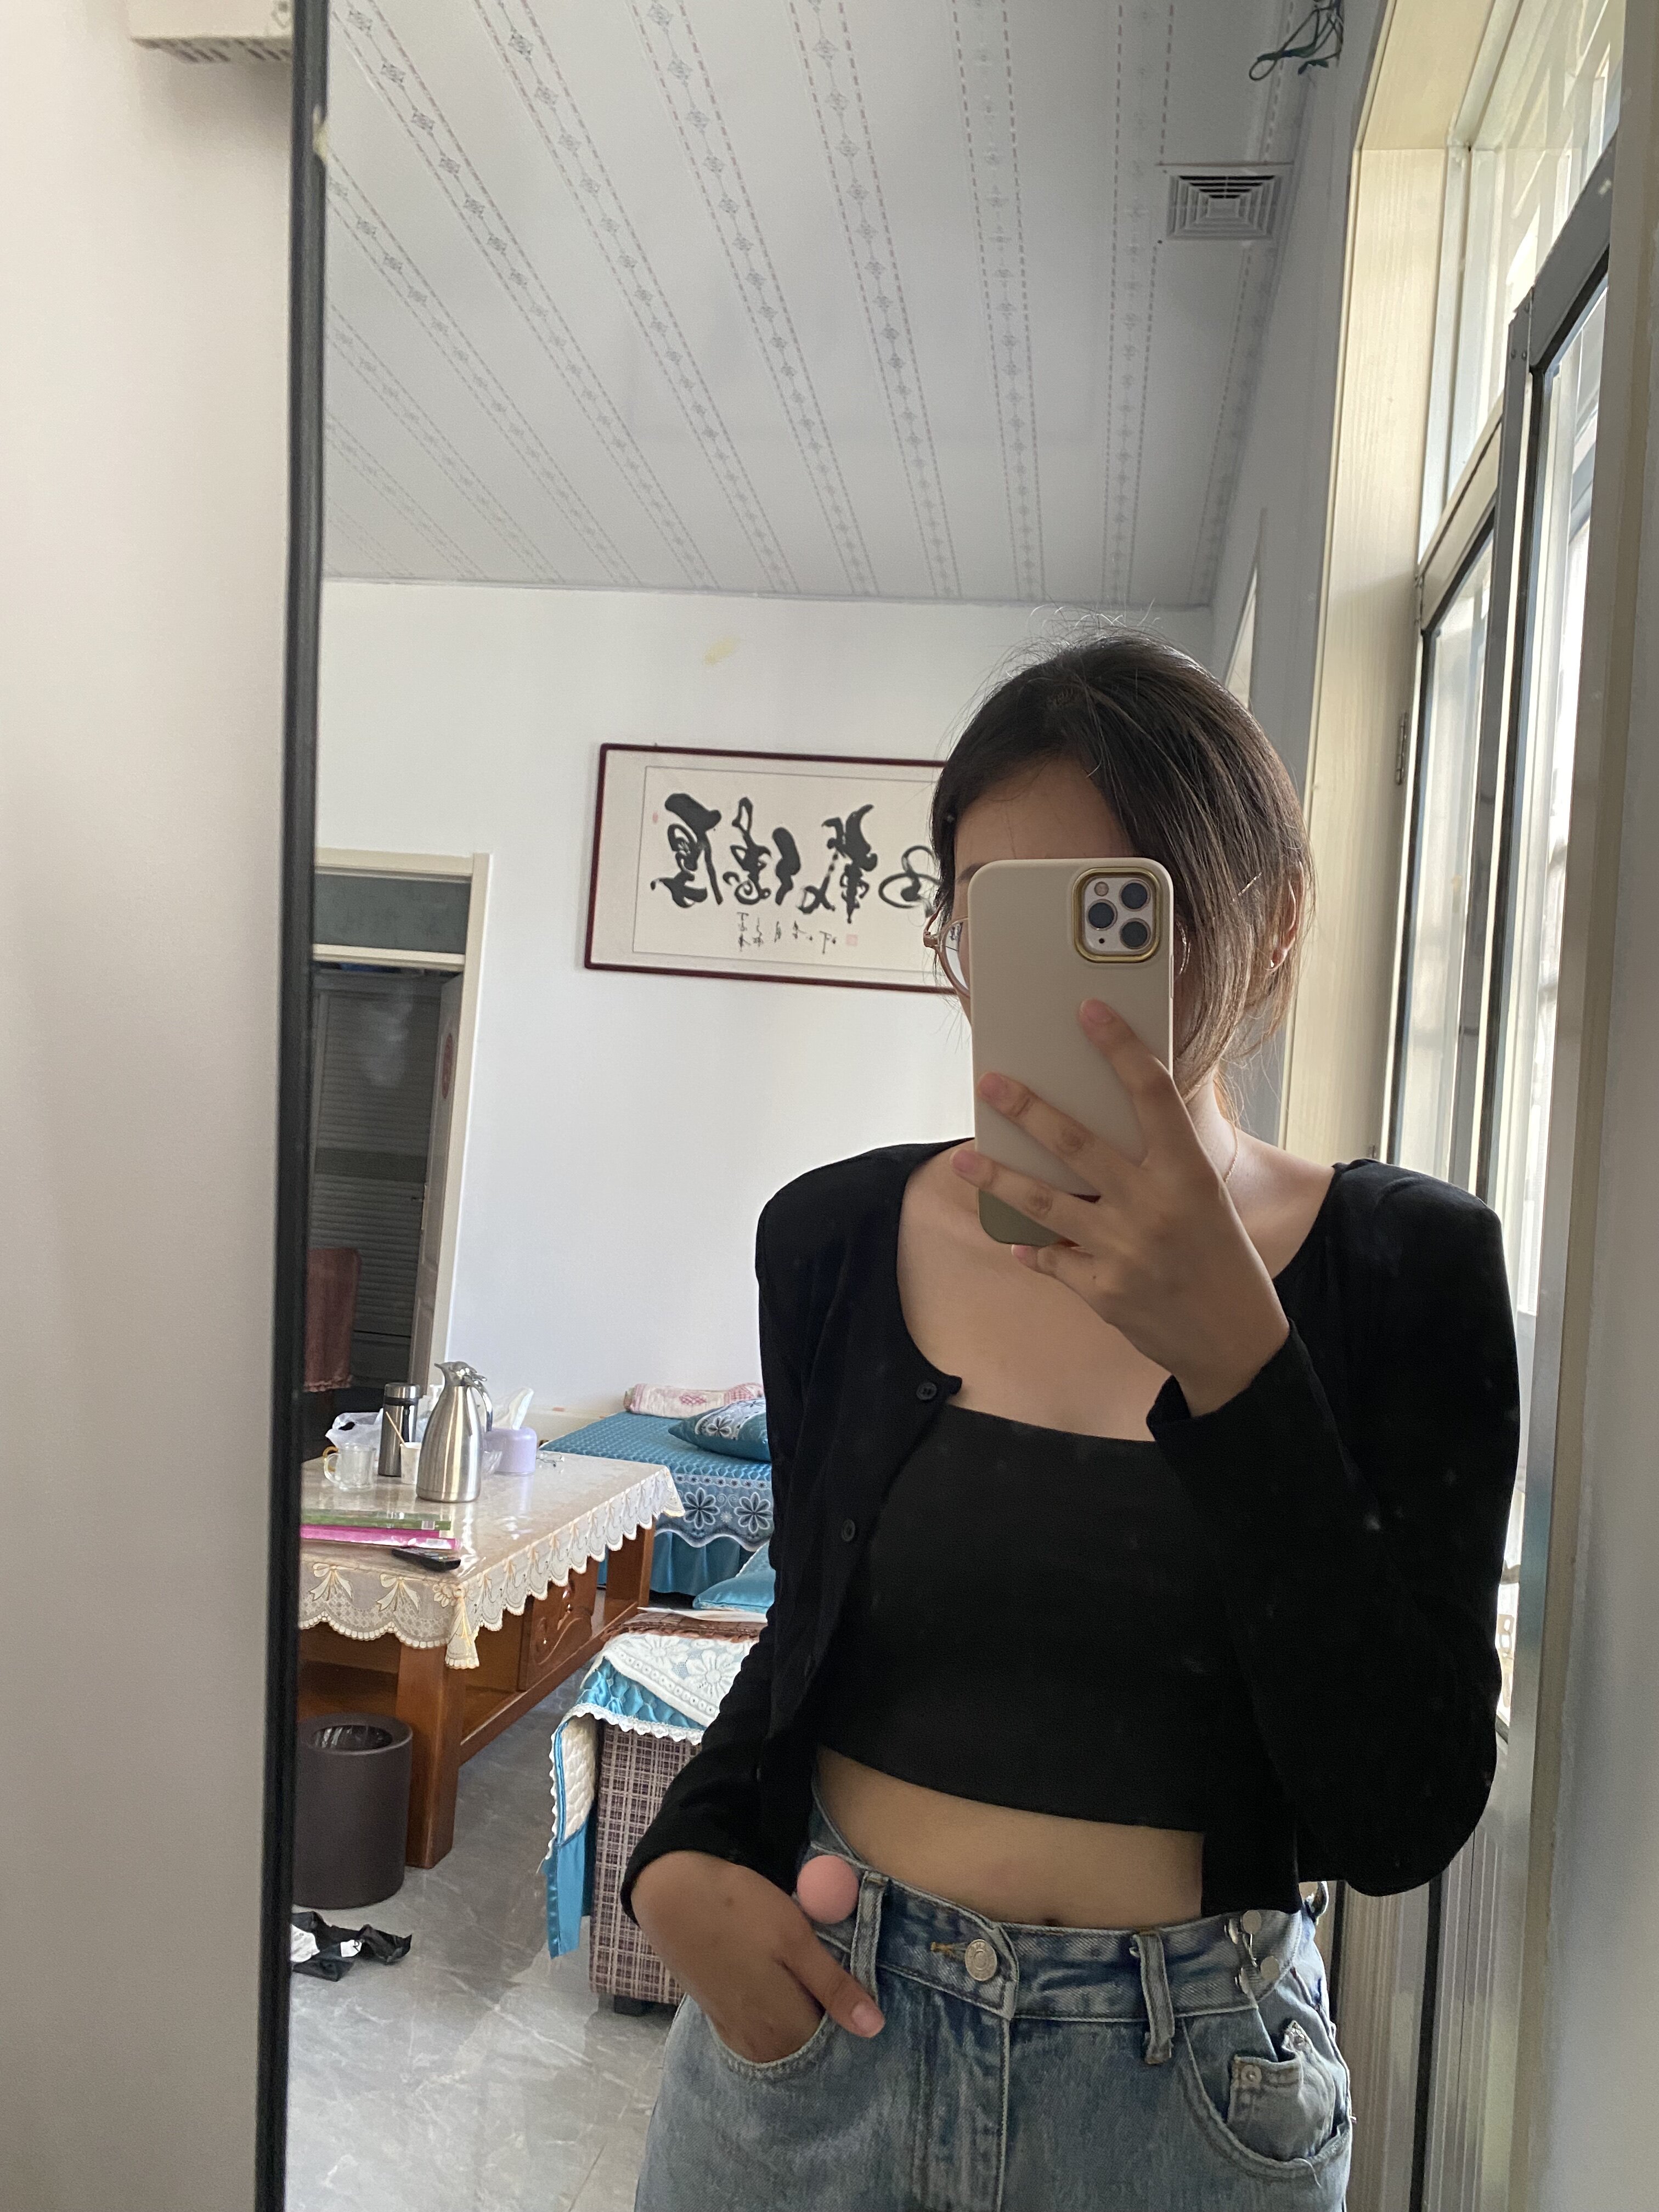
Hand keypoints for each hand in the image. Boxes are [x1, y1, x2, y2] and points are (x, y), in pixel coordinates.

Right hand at [631, 1851, 883, 2063]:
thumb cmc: (740, 1910)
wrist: (672, 1896)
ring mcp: (736, 2034)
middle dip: (830, 2028)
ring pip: (786, 2045)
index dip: (853, 2023)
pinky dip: (779, 2023)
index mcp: (785, 2027)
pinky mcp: (720, 2020)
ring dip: (803, 2025)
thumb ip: (834, 1987)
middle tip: (843, 1987)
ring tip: (813, 1986)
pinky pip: (762, 2037)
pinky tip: (783, 1993)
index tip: (865, 1998)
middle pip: (810, 2052)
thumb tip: (875, 2029)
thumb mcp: (796, 1938)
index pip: (837, 2049)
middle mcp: (760, 2044)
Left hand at [953, 1000, 1288, 1414]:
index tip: (1091, 1011)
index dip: (1120, 1048)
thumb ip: (1161, 1165)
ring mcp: (1122, 1250)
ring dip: (998, 1178)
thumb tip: (1102, 1127)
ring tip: (965, 1158)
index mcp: (1189, 1174)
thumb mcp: (1205, 1200)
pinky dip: (1031, 1248)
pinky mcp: (1101, 1290)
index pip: (1153, 1095)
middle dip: (1027, 1109)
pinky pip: (1050, 1258)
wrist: (1234, 1342)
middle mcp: (1153, 1206)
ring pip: (1043, 1202)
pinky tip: (1012, 1238)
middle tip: (991, 1082)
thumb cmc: (1222, 1260)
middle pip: (1077, 1144)